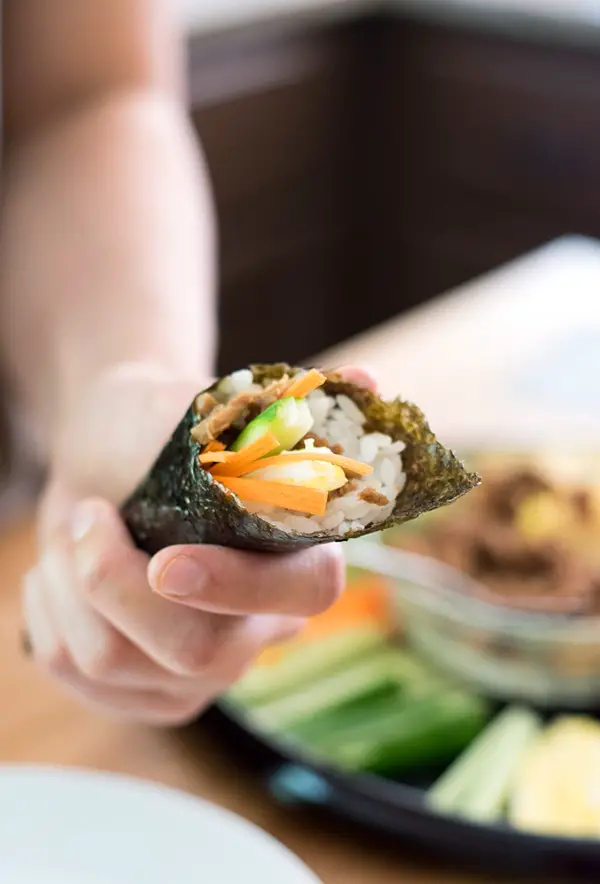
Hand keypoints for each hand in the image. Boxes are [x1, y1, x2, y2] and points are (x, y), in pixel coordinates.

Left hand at [23, 362, 373, 724]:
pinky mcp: (146, 690)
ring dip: (68, 581)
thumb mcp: (202, 404)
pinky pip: (75, 673)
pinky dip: (46, 607)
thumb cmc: (156, 425)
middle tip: (87, 517)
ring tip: (78, 529)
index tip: (166, 561)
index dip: (239, 585)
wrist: (102, 455)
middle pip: (199, 653)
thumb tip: (369, 381)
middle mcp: (262, 622)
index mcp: (299, 552)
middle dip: (115, 585)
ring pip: (119, 664)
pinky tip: (65, 572)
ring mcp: (205, 668)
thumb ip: (274, 403)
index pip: (305, 593)